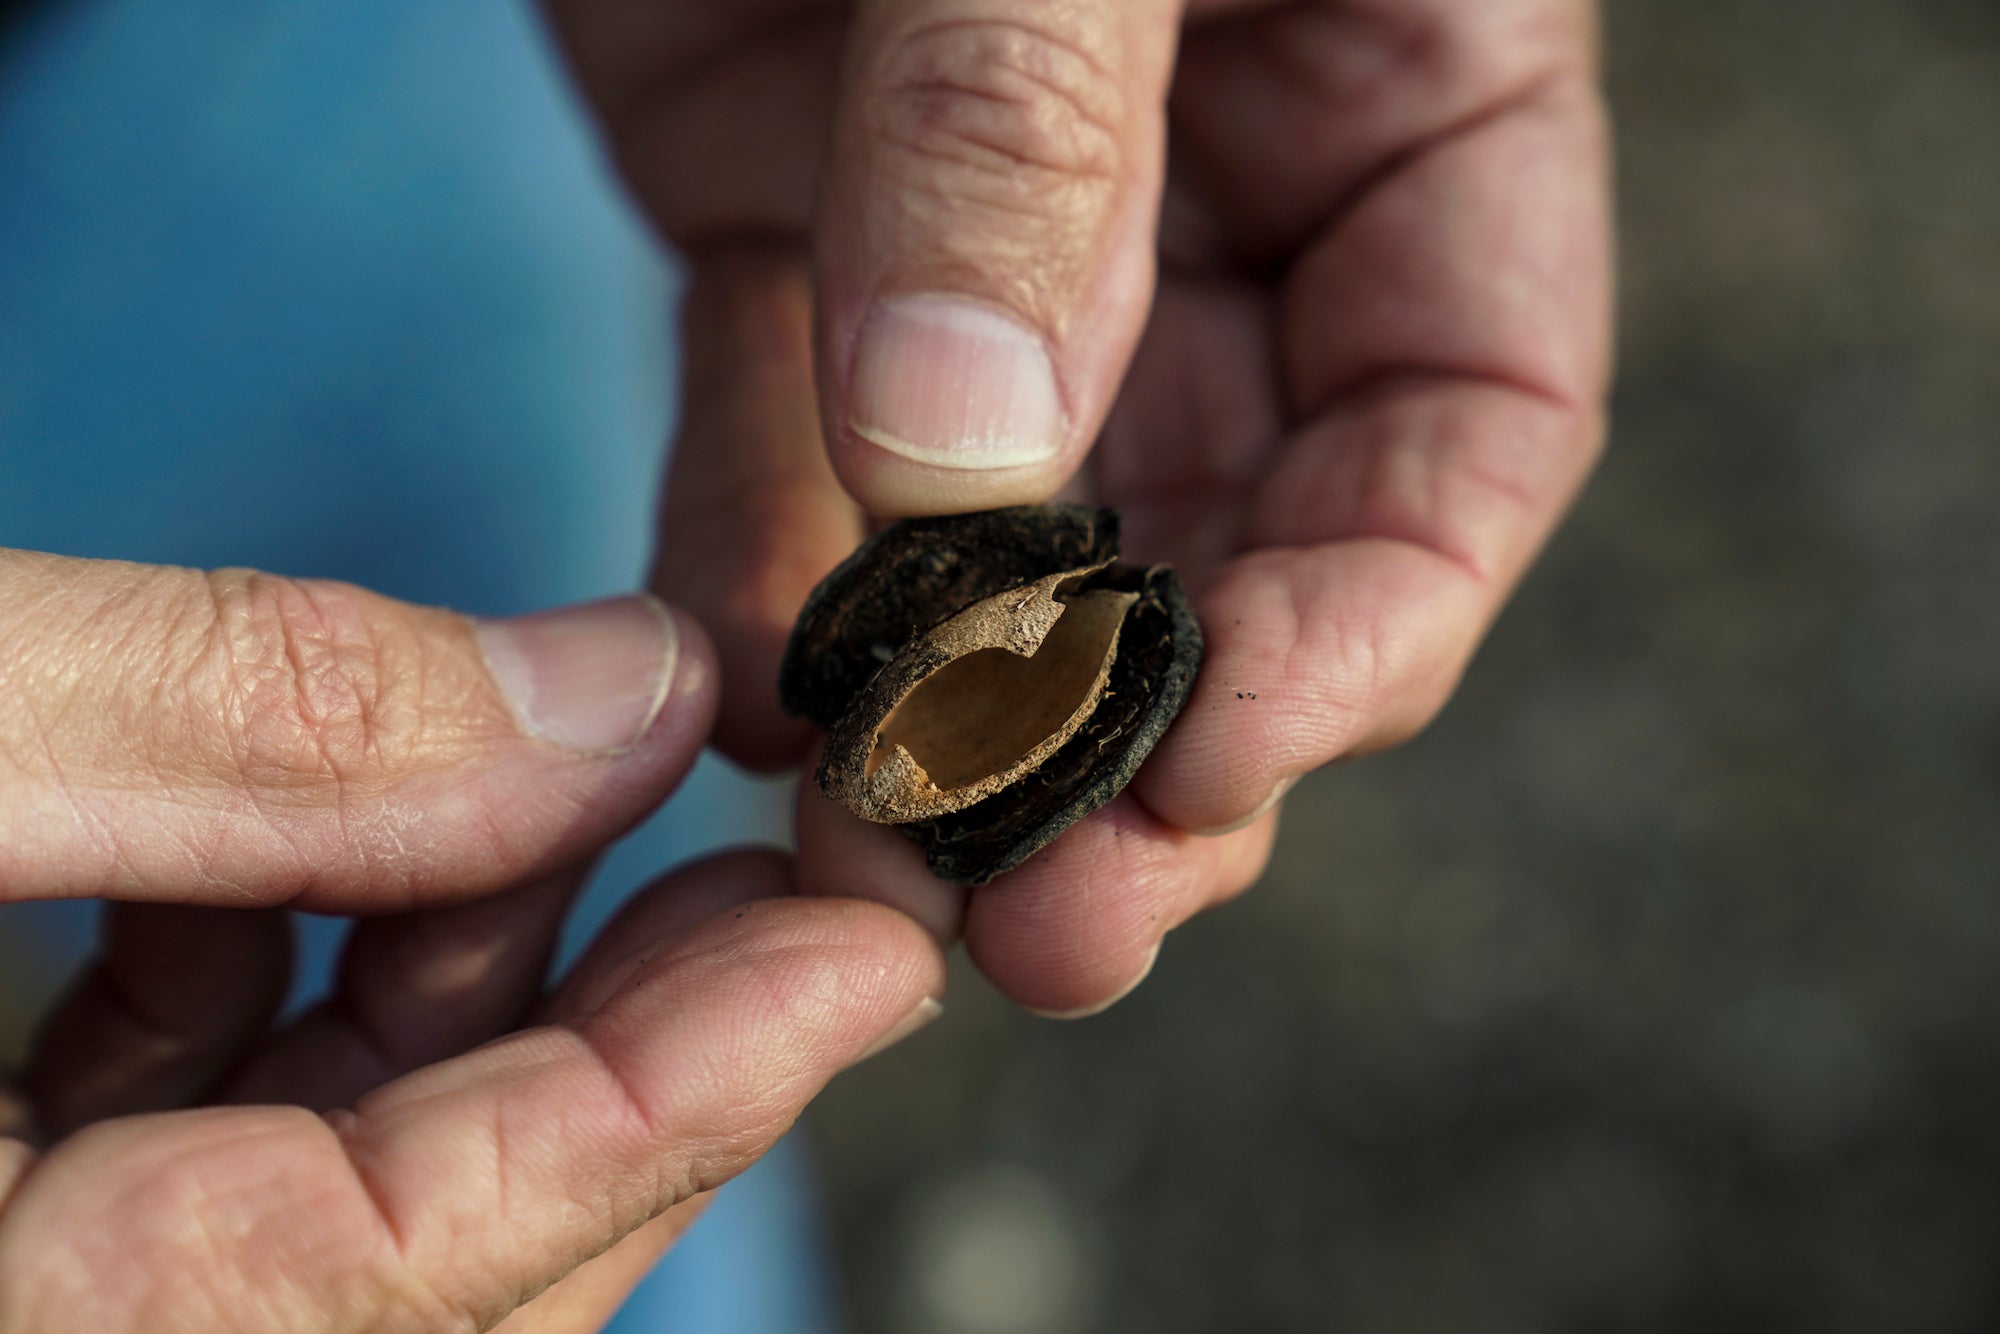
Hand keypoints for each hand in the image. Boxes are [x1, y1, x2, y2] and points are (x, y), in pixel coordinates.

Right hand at [0, 552, 943, 1331]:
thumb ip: (247, 720)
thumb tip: (614, 692)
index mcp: (2, 1325)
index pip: (408, 1264)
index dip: (663, 1104)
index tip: (860, 962)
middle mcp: (17, 1333)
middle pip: (403, 1258)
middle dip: (613, 1054)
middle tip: (794, 890)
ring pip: (298, 1180)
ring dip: (457, 974)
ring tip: (588, 788)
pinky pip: (154, 1119)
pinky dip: (263, 956)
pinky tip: (311, 806)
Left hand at [547, 0, 1610, 1013]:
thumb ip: (1035, 144)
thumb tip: (970, 475)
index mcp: (1403, 82)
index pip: (1466, 424)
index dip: (1368, 622)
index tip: (1231, 760)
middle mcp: (1218, 187)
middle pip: (1233, 537)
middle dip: (1146, 744)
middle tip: (1051, 925)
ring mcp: (998, 226)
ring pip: (1010, 546)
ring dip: (947, 726)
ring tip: (878, 882)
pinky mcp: (791, 223)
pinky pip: (795, 453)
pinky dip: (768, 589)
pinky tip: (738, 709)